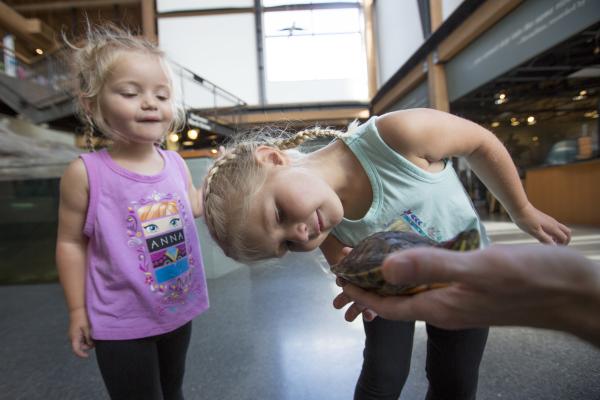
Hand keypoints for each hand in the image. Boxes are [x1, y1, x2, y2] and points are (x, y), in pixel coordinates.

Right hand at [68, 308, 93, 357]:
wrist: (77, 309)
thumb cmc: (82, 318)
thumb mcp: (87, 328)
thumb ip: (89, 338)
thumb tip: (91, 345)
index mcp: (74, 337)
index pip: (76, 350)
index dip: (81, 354)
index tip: (87, 356)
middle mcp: (72, 337)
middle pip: (80, 346)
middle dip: (87, 345)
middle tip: (95, 340)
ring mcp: (74, 334)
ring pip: (81, 342)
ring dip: (87, 341)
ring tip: (93, 334)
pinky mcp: (76, 332)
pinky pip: (81, 338)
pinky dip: (86, 337)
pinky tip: (90, 332)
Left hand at [337, 245, 599, 340]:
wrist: (575, 293)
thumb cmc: (530, 281)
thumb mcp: (478, 269)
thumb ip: (431, 267)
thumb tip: (384, 269)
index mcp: (442, 307)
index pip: (389, 307)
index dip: (362, 294)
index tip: (338, 280)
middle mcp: (448, 307)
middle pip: (400, 301)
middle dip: (373, 286)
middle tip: (352, 264)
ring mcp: (463, 300)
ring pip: (418, 292)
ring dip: (395, 278)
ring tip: (376, 259)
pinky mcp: (477, 290)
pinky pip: (436, 283)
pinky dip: (420, 271)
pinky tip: (420, 255)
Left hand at [510, 202, 570, 244]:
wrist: (519, 207)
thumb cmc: (525, 220)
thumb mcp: (535, 232)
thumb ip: (545, 239)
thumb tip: (555, 247)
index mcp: (552, 227)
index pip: (564, 238)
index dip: (562, 245)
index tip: (554, 250)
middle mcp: (553, 223)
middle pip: (567, 232)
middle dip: (565, 240)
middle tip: (556, 246)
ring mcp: (549, 220)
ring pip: (561, 229)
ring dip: (558, 236)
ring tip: (549, 242)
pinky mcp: (544, 219)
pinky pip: (554, 227)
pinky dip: (553, 233)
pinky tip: (543, 235)